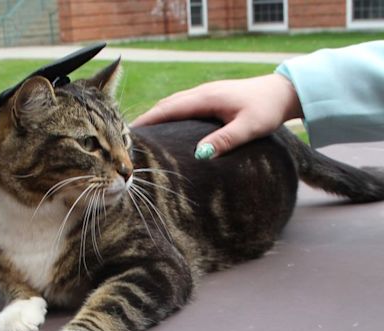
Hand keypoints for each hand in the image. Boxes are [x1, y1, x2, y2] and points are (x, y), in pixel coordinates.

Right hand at [131, 74, 302, 158]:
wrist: (283, 91)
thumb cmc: (267, 109)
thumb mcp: (249, 128)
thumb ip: (224, 140)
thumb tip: (200, 154)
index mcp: (206, 98)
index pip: (169, 108)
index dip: (149, 120)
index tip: (131, 133)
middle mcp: (202, 93)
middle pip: (167, 104)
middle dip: (148, 119)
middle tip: (132, 138)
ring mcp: (206, 93)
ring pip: (174, 103)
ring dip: (158, 115)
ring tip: (144, 134)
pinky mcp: (211, 97)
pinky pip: (183, 104)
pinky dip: (169, 114)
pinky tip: (168, 126)